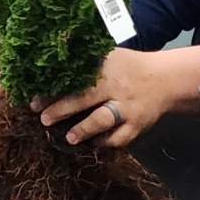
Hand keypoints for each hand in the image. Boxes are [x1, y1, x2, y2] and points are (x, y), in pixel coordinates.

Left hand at [36, 46, 191, 148]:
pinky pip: (119, 138)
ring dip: (83, 130)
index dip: (54, 89)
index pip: (76, 78)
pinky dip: (104, 143)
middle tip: (43, 118)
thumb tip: (49, 64)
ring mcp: (127, 108)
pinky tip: (92, 143)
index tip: (34, 98)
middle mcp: (115, 88)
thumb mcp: (110, 57)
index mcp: (105, 68)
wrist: (166, 80)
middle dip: (62, 109)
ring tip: (69, 138)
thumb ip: (85, 62)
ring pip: (102, 120)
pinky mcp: (137, 125)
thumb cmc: (129, 68)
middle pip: (85, 98)